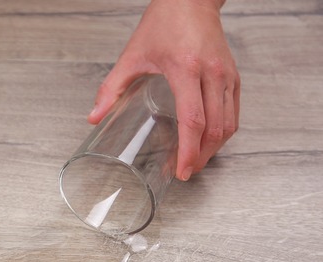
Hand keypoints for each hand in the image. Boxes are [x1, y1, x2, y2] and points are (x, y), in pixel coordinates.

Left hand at [88, 0, 239, 180]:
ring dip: (214, 148)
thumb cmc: (163, 23)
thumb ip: (111, 88)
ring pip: (229, 123)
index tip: (182, 170)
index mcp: (186, 69)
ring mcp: (227, 75)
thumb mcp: (132, 55)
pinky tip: (209, 142)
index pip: (193, 120)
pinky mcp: (234, 75)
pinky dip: (223, 132)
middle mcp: (212, 73)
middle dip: (201, 156)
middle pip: (215, 127)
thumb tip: (93, 117)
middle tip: (186, 172)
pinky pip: (234, 111)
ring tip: (196, 161)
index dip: (189, 150)